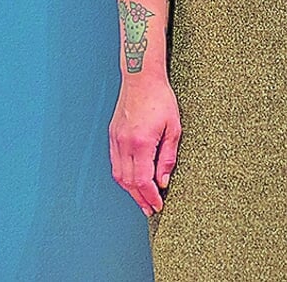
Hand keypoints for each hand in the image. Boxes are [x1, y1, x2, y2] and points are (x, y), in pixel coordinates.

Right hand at [110, 76, 180, 216]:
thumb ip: (167, 157)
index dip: (150, 197)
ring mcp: (116, 139)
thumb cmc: (160, 99)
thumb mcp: (173, 129)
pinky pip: (115, 162)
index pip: (142, 180)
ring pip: (118, 174)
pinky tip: (132, 180)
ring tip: (142, 199)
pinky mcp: (113, 135)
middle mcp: (124, 143)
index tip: (158, 205)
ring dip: (130, 190)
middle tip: (150, 209)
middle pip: (128, 182)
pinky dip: (123, 176)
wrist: (141, 78)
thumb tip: (162, 181)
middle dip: (140, 199)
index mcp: (141, 143)